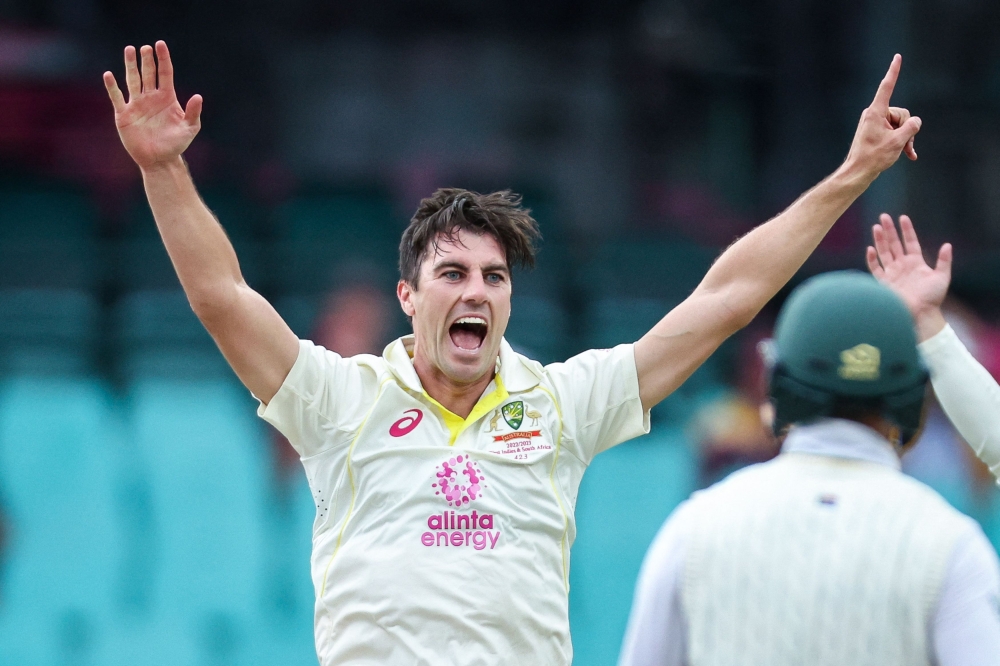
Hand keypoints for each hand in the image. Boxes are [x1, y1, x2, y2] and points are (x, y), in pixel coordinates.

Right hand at [104, 41, 202, 170]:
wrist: (159, 160)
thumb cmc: (176, 145)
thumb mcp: (189, 129)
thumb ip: (193, 113)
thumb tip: (198, 96)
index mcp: (167, 98)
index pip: (165, 73)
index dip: (163, 59)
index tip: (160, 44)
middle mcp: (151, 97)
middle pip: (148, 73)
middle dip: (147, 60)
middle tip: (145, 47)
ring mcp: (137, 104)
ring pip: (133, 80)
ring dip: (130, 65)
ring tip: (129, 50)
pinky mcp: (124, 114)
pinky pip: (117, 97)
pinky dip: (112, 87)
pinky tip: (109, 75)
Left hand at [843, 55, 921, 182]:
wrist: (858, 173)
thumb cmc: (874, 157)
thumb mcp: (898, 141)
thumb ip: (911, 127)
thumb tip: (915, 121)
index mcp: (876, 112)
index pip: (887, 87)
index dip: (893, 72)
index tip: (897, 57)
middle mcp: (875, 114)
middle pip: (901, 113)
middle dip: (907, 129)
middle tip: (904, 145)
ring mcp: (876, 123)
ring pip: (900, 124)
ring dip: (905, 138)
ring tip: (903, 151)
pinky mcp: (877, 131)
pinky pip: (894, 131)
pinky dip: (902, 142)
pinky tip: (909, 155)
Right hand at [866, 214, 950, 340]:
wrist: (920, 314)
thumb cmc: (932, 298)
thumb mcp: (942, 277)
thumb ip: (944, 261)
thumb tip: (947, 245)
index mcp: (916, 262)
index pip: (910, 242)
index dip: (907, 230)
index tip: (903, 217)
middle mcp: (902, 266)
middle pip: (894, 244)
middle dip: (889, 230)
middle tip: (883, 216)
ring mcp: (892, 273)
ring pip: (883, 252)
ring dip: (880, 240)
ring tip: (877, 227)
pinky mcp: (883, 283)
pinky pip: (875, 268)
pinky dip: (872, 259)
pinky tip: (870, 249)